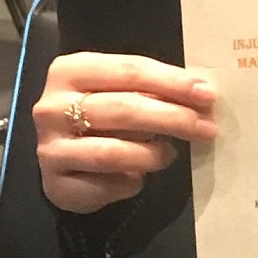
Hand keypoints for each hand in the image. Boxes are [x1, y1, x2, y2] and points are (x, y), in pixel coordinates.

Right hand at [34, 52, 217, 213]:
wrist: (61, 145)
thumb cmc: (101, 105)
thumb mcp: (120, 87)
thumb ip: (152, 87)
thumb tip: (202, 94)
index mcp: (71, 70)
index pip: (130, 70)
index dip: (172, 82)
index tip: (207, 94)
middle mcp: (52, 108)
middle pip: (123, 109)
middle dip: (173, 119)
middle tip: (207, 128)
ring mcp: (49, 148)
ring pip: (112, 153)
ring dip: (152, 155)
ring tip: (170, 154)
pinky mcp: (53, 185)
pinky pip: (102, 187)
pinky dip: (130, 183)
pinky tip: (139, 177)